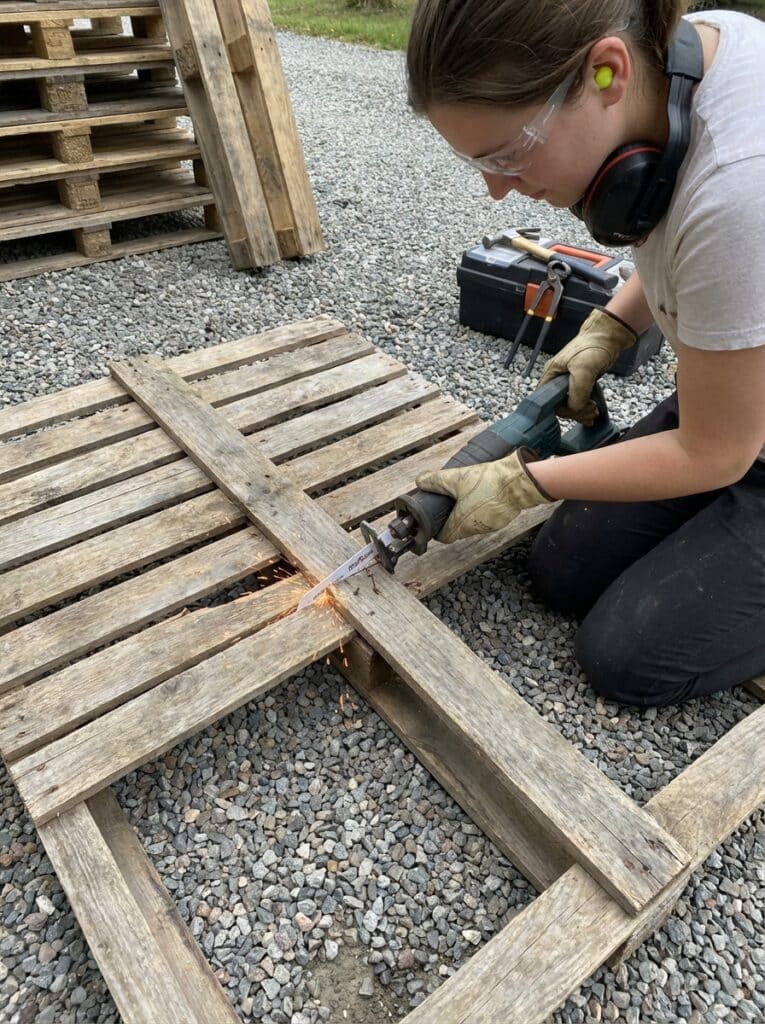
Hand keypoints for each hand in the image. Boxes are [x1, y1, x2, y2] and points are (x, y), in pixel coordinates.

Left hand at [415, 448, 551, 543]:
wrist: (518, 482)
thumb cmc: (489, 482)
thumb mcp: (456, 478)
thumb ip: (435, 480)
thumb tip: (421, 481)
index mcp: (461, 524)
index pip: (444, 536)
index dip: (437, 529)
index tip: (435, 520)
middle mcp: (475, 529)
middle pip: (458, 530)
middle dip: (453, 518)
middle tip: (450, 503)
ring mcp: (490, 526)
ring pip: (473, 524)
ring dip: (468, 514)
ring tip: (467, 496)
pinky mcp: (502, 520)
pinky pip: (487, 519)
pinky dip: (483, 511)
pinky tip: (483, 496)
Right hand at [538, 308, 636, 423]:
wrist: (607, 336)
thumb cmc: (592, 348)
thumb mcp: (584, 370)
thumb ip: (577, 391)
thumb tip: (576, 408)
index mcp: (551, 375)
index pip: (548, 402)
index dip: (562, 409)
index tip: (578, 409)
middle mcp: (557, 380)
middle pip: (560, 405)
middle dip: (576, 412)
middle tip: (591, 411)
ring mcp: (569, 382)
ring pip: (570, 405)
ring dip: (582, 412)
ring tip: (594, 412)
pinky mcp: (580, 383)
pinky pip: (579, 401)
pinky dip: (586, 408)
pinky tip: (594, 410)